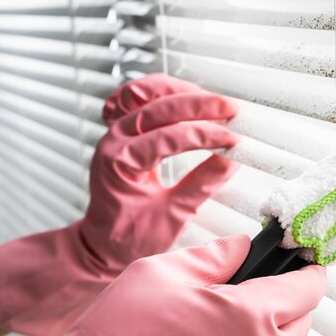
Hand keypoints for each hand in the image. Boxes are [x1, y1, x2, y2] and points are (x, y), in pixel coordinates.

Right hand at [0, 236, 326, 335]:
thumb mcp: (165, 271)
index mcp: (252, 315)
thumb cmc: (121, 335)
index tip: (308, 268)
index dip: (308, 273)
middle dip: (285, 308)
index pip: (306, 289)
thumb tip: (242, 248)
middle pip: (297, 325)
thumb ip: (217, 255)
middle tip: (251, 299)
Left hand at [83, 74, 240, 269]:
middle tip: (231, 110)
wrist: (103, 244)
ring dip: (180, 91)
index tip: (233, 139)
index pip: (170, 137)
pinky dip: (158, 92)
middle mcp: (114, 140)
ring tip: (211, 100)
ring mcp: (115, 132)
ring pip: (145, 93)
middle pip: (159, 107)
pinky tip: (178, 96)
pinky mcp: (122, 132)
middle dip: (200, 105)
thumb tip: (229, 161)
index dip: (206, 135)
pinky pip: (135, 98)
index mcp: (120, 161)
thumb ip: (201, 185)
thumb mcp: (172, 216)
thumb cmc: (128, 236)